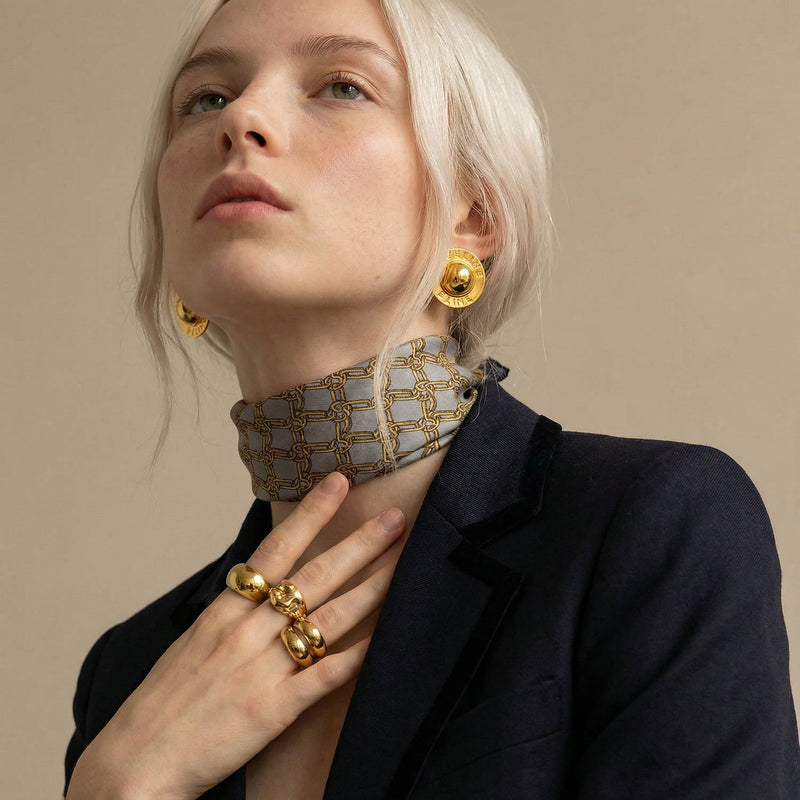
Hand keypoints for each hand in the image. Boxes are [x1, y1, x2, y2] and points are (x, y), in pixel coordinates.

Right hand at [66, 472, 404, 799]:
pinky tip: (385, 636)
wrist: (137, 763)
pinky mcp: (274, 709)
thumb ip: (234, 612)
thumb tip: (265, 584)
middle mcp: (246, 631)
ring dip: (371, 588)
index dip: (311, 514)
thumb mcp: (194, 640)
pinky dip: (357, 654)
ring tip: (402, 563)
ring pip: (329, 618)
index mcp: (224, 611)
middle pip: (314, 576)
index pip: (276, 549)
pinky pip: (325, 676)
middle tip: (394, 518)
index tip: (339, 483)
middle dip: (359, 544)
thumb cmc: (166, 701)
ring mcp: (262, 668)